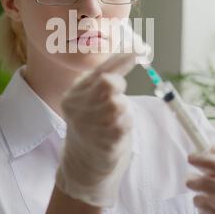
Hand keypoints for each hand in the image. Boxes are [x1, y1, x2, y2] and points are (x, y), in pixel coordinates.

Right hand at [55, 52, 136, 207]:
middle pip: (107, 83)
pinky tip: (114, 133)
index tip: (140, 49)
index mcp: (73, 94)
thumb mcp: (89, 100)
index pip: (99, 70)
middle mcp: (77, 108)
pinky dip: (125, 124)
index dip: (121, 59)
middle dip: (118, 86)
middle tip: (115, 98)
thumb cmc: (91, 126)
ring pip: (119, 103)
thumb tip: (130, 52)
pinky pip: (125, 122)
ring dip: (122, 109)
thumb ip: (102, 78)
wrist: (83, 164)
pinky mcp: (105, 140)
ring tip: (112, 120)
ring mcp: (90, 125)